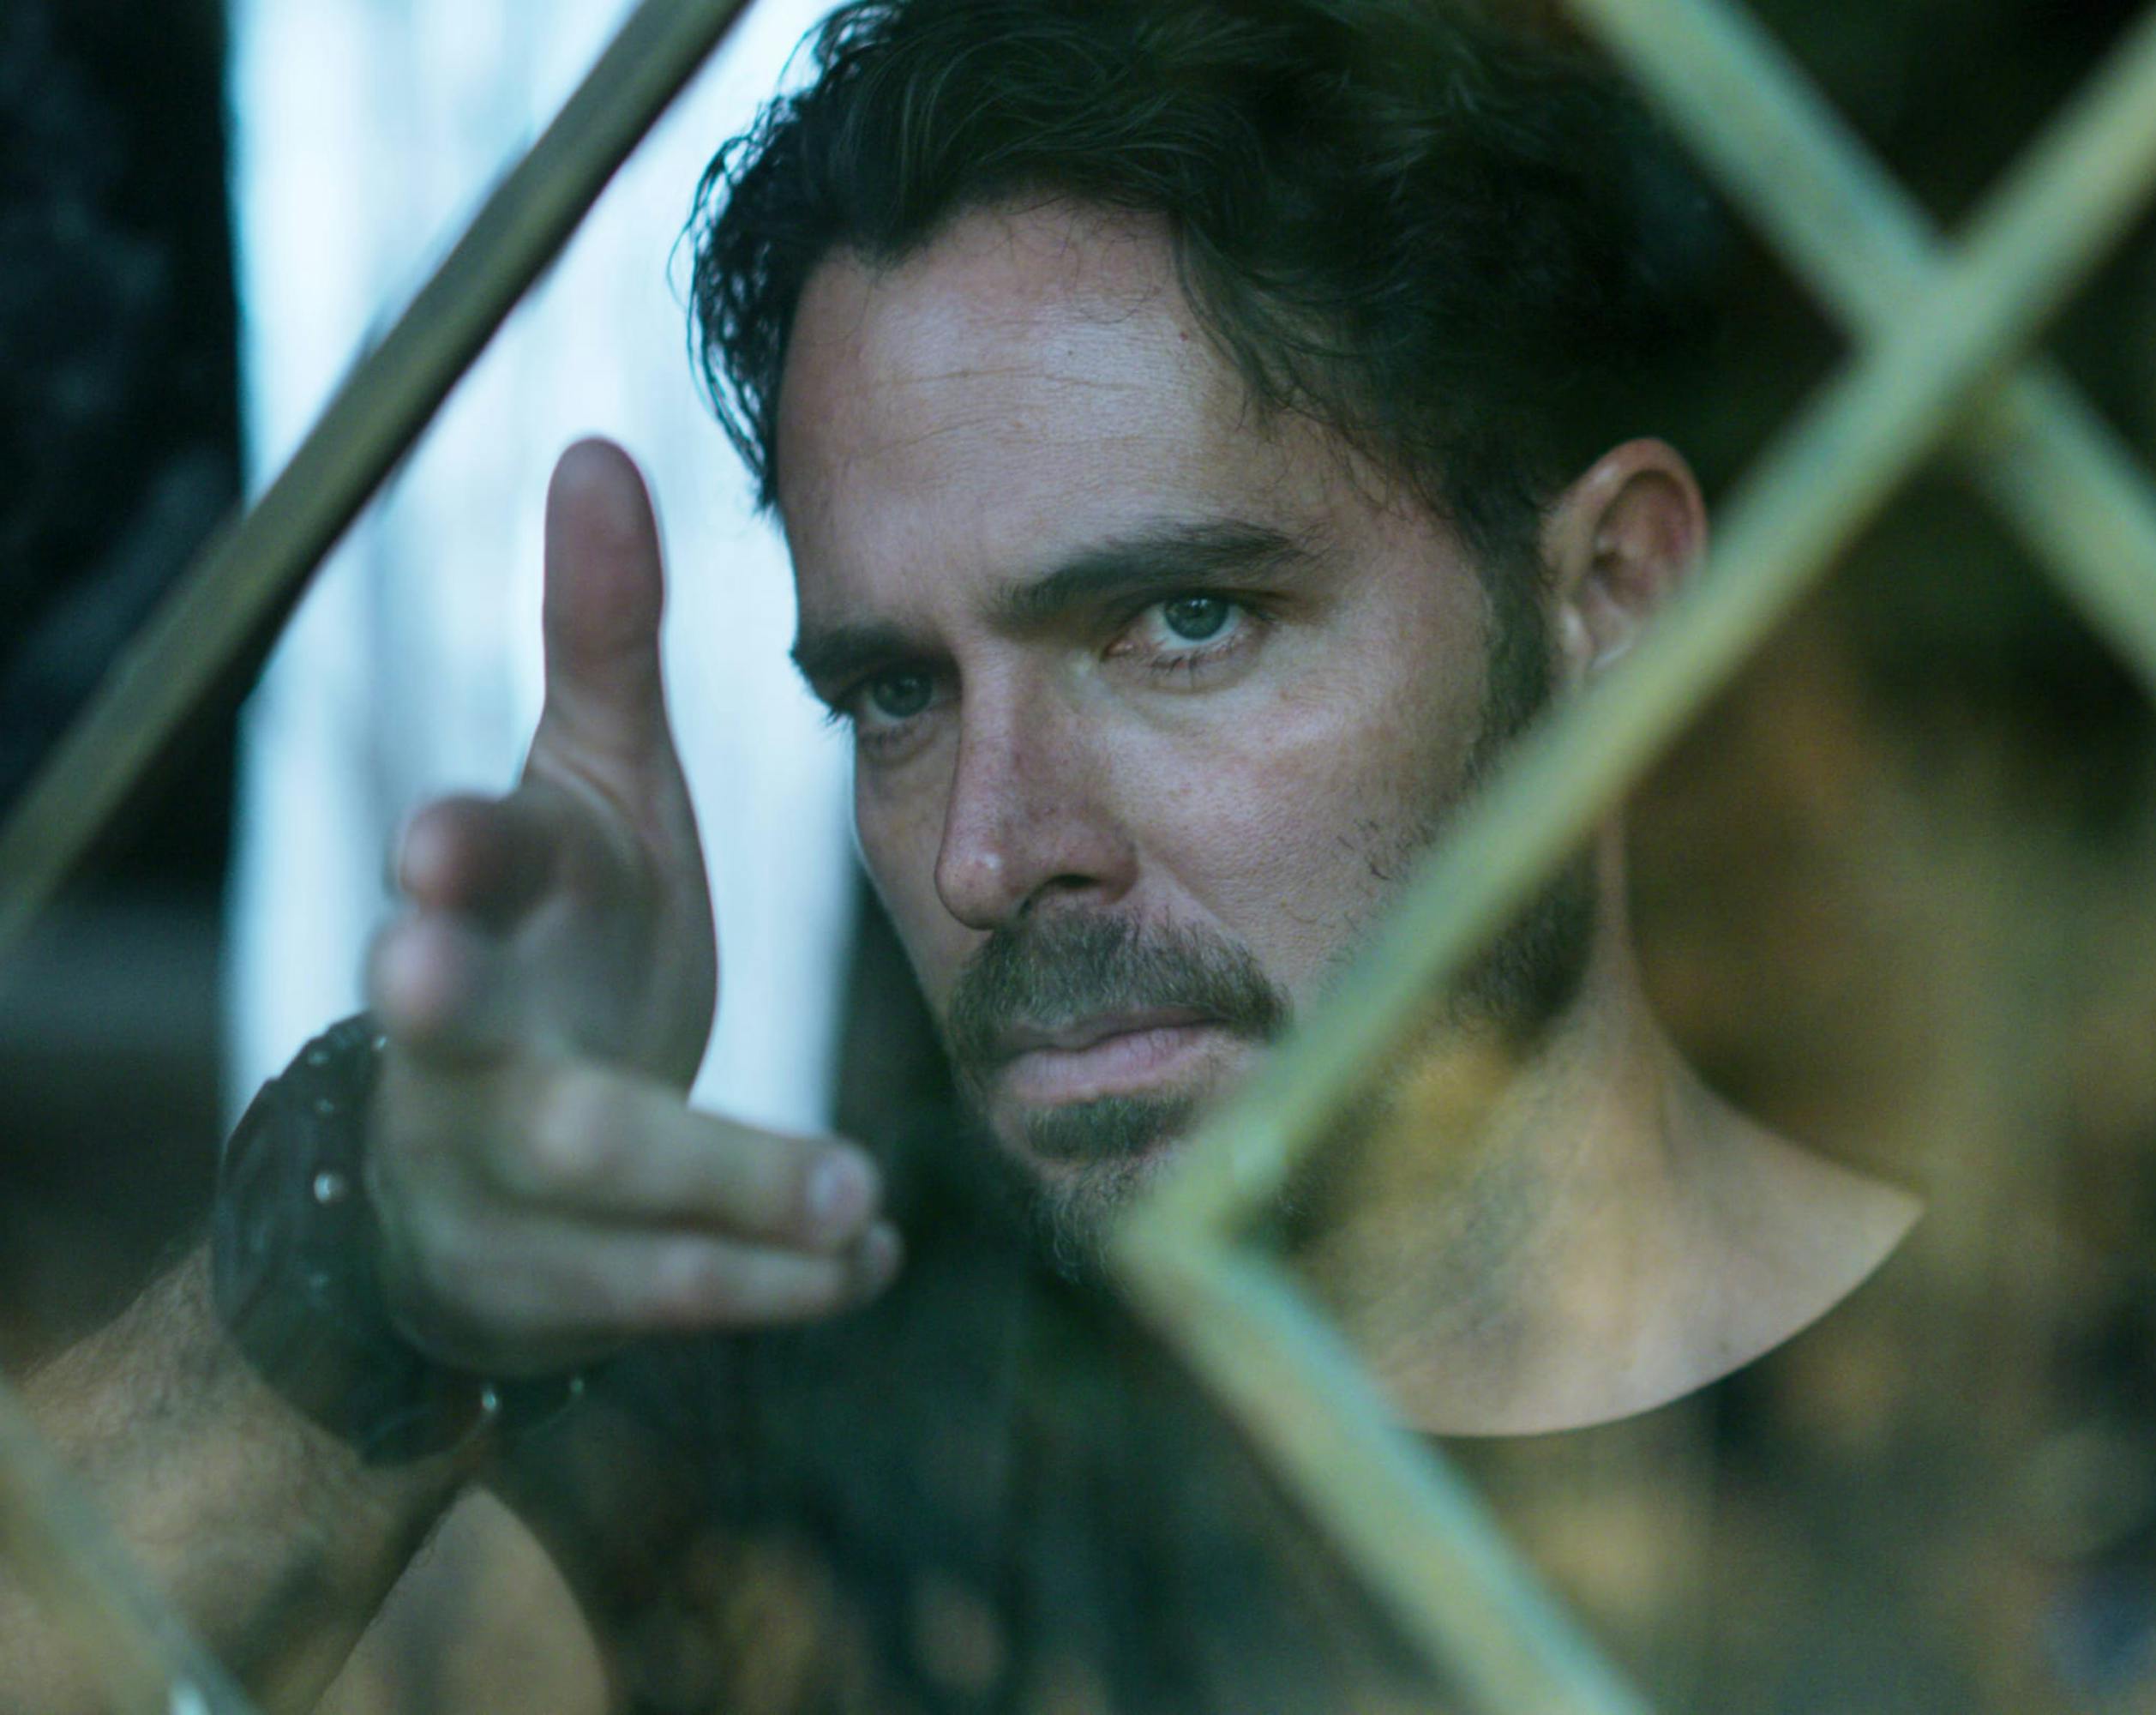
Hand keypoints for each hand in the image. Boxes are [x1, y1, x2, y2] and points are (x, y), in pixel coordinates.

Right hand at [363, 439, 895, 1375]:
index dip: (446, 863)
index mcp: (486, 910)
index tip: (435, 850)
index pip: (455, 875)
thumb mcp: (585, 792)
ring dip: (732, 1211)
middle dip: (593, 1116)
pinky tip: (874, 1265)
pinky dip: (776, 1285)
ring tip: (862, 1213)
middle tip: (652, 1136)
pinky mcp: (552, 1286)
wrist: (476, 1141)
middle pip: (508, 1089)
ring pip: (602, 1218)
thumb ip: (600, 641)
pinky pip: (661, 1298)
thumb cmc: (559, 937)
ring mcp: (498, 1185)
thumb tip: (597, 444)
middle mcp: (469, 1054)